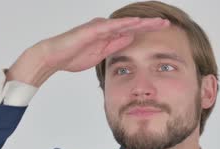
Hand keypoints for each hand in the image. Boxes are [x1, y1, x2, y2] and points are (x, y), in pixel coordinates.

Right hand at [40, 16, 170, 72]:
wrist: (53, 57)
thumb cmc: (72, 56)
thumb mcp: (101, 54)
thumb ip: (115, 45)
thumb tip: (130, 38)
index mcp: (108, 35)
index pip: (132, 32)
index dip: (147, 30)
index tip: (162, 31)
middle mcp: (105, 28)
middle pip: (131, 24)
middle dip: (149, 24)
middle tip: (166, 23)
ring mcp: (98, 27)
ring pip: (124, 23)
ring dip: (140, 22)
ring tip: (156, 21)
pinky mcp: (91, 30)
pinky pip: (110, 26)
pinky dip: (123, 24)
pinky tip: (135, 23)